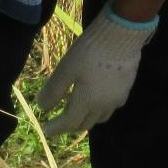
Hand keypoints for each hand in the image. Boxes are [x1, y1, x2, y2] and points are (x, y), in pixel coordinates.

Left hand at [38, 1, 156, 137]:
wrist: (121, 36)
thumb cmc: (89, 52)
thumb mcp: (66, 69)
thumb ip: (53, 91)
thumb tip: (41, 107)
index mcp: (87, 102)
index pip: (68, 123)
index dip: (55, 128)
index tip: (44, 130)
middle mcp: (103, 106)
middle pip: (84, 124)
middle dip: (69, 126)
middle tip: (58, 122)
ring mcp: (117, 99)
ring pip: (99, 119)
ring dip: (86, 120)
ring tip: (77, 114)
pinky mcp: (125, 90)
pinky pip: (110, 108)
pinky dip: (100, 110)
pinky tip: (97, 100)